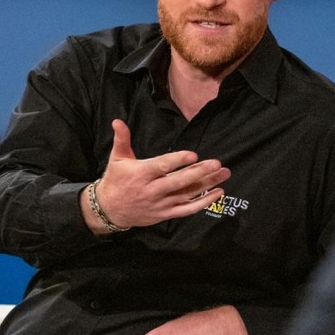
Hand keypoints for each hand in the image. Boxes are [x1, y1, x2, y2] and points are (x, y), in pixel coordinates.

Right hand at [85, 119, 230, 231]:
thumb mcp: (117, 158)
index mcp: (141, 174)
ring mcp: (160, 204)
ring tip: (224, 174)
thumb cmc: (116, 180)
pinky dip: (204, 203)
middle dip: (199, 173)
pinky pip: (188, 210)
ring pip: (187, 195)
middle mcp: (152, 190)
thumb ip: (122, 139)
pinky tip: (218, 193)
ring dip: (208, 185)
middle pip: (179, 181)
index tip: (193, 155)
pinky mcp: (166, 214)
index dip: (178, 161)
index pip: (162, 166)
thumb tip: (118, 120)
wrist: (109, 210)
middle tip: (217, 164)